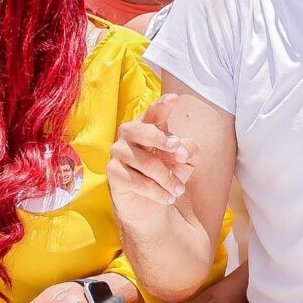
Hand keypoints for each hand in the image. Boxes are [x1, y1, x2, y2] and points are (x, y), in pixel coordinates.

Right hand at [107, 93, 196, 221]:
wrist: (152, 204)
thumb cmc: (168, 174)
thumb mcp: (186, 161)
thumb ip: (189, 149)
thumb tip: (182, 149)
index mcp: (148, 125)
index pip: (154, 112)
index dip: (163, 105)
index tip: (175, 98)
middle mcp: (130, 134)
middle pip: (144, 131)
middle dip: (163, 140)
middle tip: (180, 153)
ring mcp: (118, 152)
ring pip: (147, 163)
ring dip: (167, 179)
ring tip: (179, 190)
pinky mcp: (113, 172)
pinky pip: (138, 181)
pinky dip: (157, 192)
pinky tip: (168, 198)